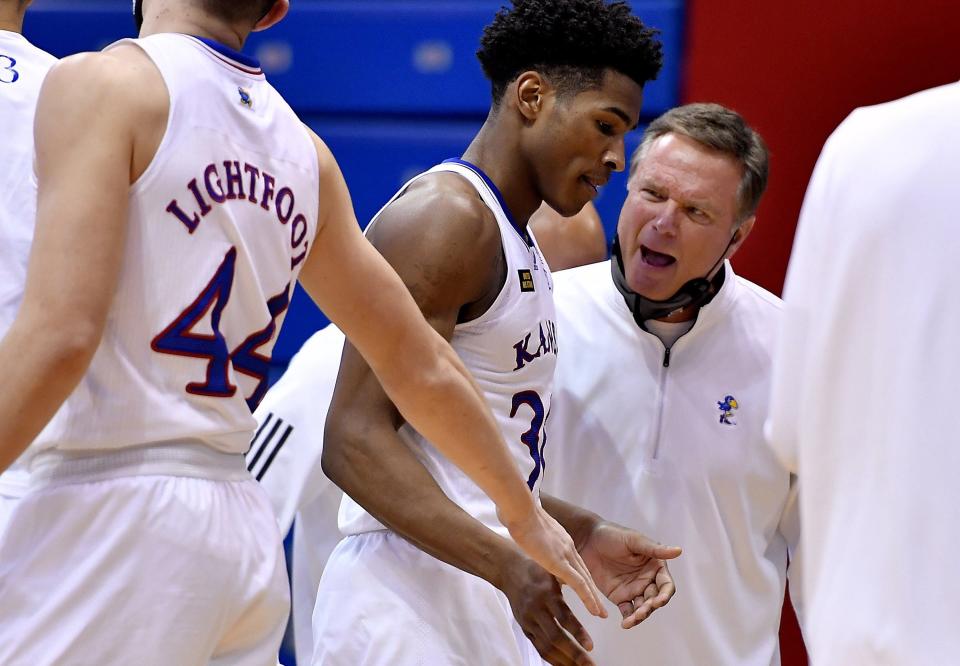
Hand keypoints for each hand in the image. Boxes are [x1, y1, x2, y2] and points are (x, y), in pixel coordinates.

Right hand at [499, 555, 596, 665]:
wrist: (509, 571)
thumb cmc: (537, 570)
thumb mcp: (556, 573)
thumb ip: (574, 587)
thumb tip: (597, 605)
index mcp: (547, 593)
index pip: (564, 617)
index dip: (578, 633)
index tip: (590, 646)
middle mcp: (537, 608)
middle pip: (555, 637)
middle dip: (574, 653)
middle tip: (589, 664)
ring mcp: (529, 620)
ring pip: (546, 646)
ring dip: (564, 661)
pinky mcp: (524, 628)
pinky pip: (538, 647)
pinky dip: (552, 659)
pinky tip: (564, 664)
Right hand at [500, 504, 607, 618]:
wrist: (520, 511)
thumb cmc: (520, 516)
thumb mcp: (532, 530)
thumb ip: (537, 539)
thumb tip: (531, 542)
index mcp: (562, 540)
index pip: (576, 563)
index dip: (583, 577)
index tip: (587, 589)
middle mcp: (568, 547)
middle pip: (584, 573)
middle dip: (593, 591)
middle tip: (600, 607)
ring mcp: (566, 554)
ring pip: (586, 581)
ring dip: (594, 599)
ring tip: (601, 614)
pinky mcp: (560, 563)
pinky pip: (579, 584)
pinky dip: (588, 598)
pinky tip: (595, 610)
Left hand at [578, 522, 680, 628]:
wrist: (586, 539)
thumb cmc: (612, 534)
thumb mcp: (634, 540)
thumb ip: (655, 549)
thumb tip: (679, 551)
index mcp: (655, 566)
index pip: (666, 585)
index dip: (665, 595)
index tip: (659, 601)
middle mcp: (647, 580)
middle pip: (655, 599)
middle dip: (650, 607)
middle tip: (641, 612)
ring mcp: (634, 589)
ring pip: (643, 608)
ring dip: (640, 615)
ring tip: (633, 620)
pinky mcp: (620, 596)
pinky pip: (627, 611)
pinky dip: (628, 619)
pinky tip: (625, 623)